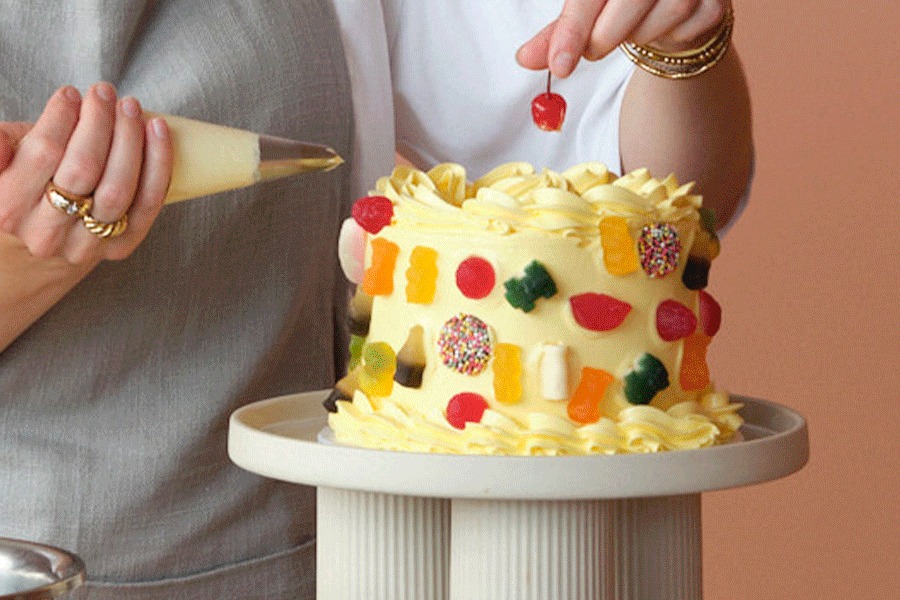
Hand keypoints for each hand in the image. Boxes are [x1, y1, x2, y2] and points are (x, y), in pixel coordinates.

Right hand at [0, 83, 172, 264]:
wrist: (45, 234)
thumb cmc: (26, 184)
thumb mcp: (5, 160)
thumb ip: (1, 144)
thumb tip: (2, 147)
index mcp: (8, 206)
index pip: (43, 152)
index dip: (61, 116)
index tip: (71, 93)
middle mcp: (45, 232)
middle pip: (83, 168)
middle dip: (99, 122)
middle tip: (104, 93)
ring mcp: (85, 244)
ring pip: (118, 188)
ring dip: (130, 140)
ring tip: (130, 107)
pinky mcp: (119, 247)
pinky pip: (147, 204)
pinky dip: (158, 164)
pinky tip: (157, 131)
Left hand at [517, 0, 729, 77]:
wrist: (671, 2)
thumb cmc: (621, 2)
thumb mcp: (587, 10)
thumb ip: (558, 34)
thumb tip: (524, 59)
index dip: (573, 28)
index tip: (559, 66)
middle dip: (604, 36)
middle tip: (592, 50)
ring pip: (667, 11)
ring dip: (639, 36)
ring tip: (632, 30)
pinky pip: (691, 25)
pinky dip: (670, 37)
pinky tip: (662, 28)